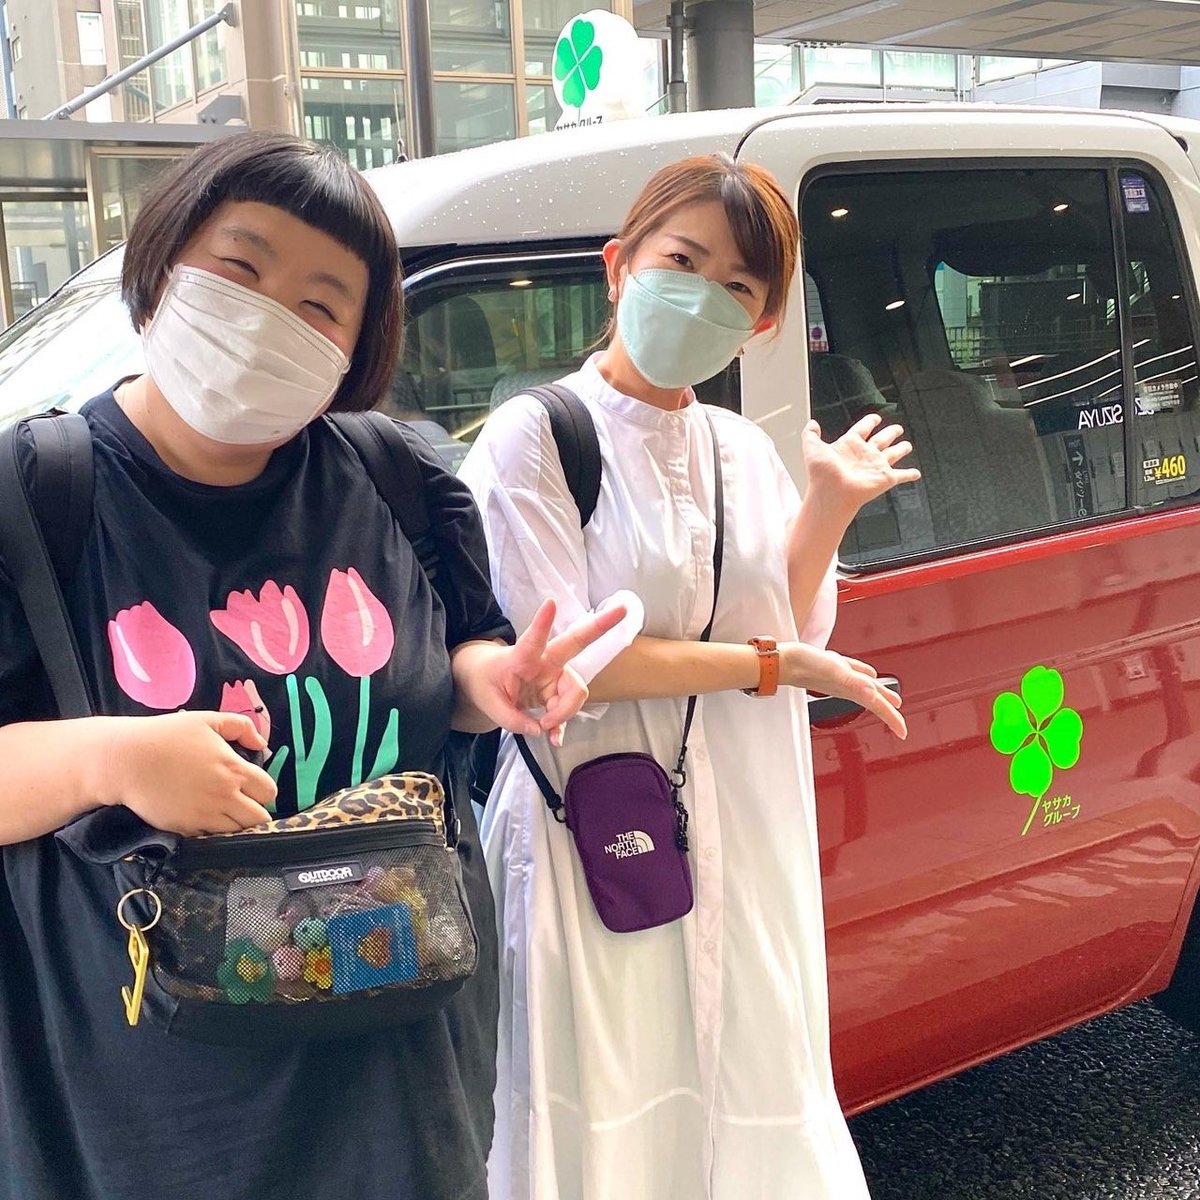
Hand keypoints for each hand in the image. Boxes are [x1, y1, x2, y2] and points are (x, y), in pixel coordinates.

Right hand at [102, 711, 277, 834]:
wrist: (126, 761)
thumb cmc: (166, 736)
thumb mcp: (208, 719)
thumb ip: (241, 726)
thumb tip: (261, 744)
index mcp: (233, 770)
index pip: (269, 792)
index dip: (264, 789)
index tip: (253, 786)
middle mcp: (224, 797)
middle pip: (258, 818)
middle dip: (255, 810)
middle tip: (243, 802)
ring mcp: (204, 817)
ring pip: (237, 832)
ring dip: (236, 823)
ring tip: (225, 810)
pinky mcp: (185, 830)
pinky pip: (211, 838)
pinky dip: (213, 831)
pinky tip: (204, 817)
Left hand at [469, 599, 626, 745]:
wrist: (486, 681)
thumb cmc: (486, 682)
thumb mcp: (488, 703)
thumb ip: (512, 719)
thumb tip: (539, 730)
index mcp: (522, 656)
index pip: (533, 639)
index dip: (543, 622)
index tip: (551, 602)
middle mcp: (544, 661)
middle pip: (576, 643)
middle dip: (599, 625)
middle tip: (622, 609)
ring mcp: (554, 675)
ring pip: (575, 691)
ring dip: (563, 713)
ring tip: (543, 726)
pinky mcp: (557, 691)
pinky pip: (568, 709)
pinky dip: (561, 726)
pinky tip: (555, 739)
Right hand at [779, 643, 905, 737]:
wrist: (782, 661)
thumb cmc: (804, 665)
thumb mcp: (832, 670)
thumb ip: (852, 681)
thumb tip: (872, 693)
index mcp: (851, 689)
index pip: (877, 706)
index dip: (892, 719)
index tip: (903, 733)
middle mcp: (847, 686)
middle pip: (874, 701)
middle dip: (888, 712)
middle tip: (899, 724)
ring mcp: (840, 677)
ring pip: (865, 688)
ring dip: (879, 694)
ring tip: (890, 700)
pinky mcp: (833, 667)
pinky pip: (854, 673)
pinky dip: (864, 676)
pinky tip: (867, 675)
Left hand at [802, 414, 920, 517]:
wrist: (830, 493)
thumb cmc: (821, 473)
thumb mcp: (812, 447)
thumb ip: (810, 433)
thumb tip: (811, 423)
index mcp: (850, 445)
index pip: (863, 428)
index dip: (869, 422)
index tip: (875, 418)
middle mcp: (864, 454)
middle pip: (881, 439)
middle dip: (890, 433)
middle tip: (897, 429)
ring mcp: (875, 466)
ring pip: (893, 454)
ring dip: (901, 449)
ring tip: (907, 445)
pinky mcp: (885, 478)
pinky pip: (901, 475)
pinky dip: (910, 474)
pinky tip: (916, 474)